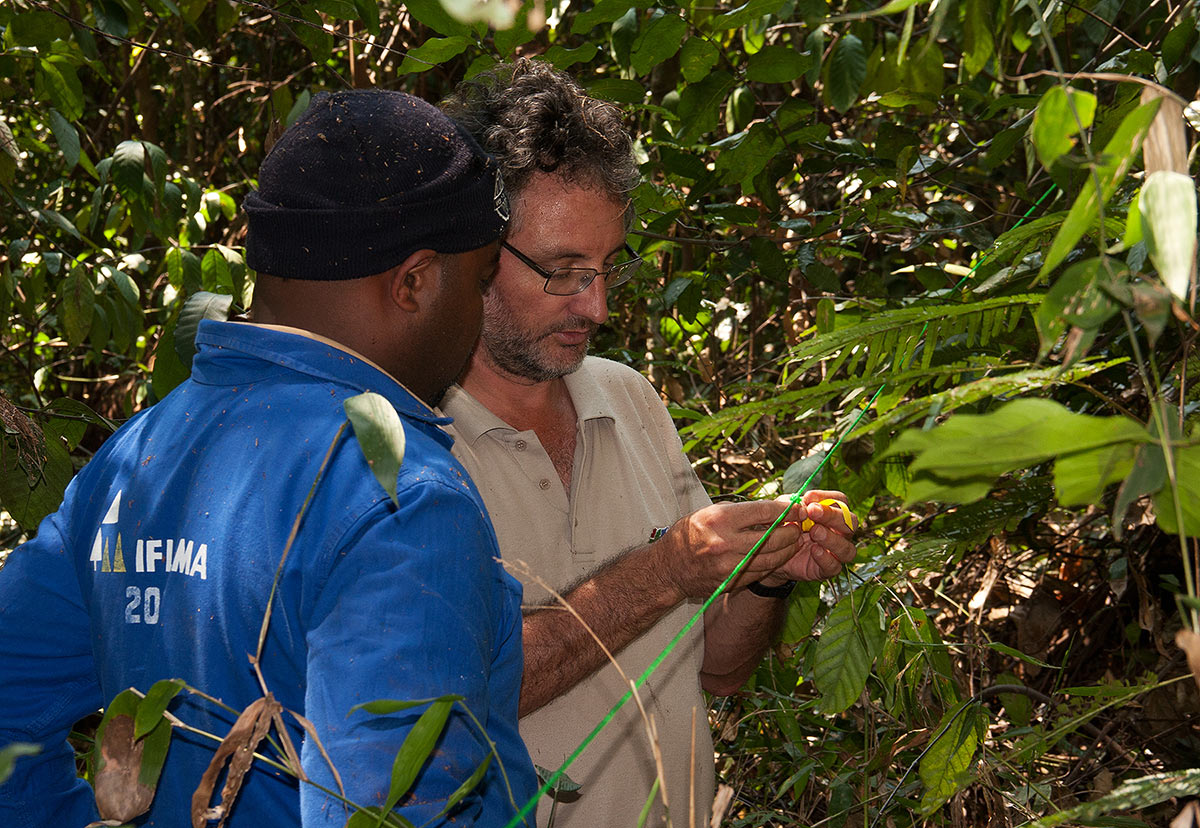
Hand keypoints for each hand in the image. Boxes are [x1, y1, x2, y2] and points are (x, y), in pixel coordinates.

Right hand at [654, 499, 805, 601]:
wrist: (669, 567)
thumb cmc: (690, 534)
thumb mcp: (710, 513)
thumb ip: (741, 511)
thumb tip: (774, 507)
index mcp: (719, 520)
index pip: (763, 512)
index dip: (786, 510)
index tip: (798, 508)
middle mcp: (724, 543)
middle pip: (772, 537)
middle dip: (791, 531)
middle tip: (798, 526)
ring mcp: (728, 565)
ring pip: (770, 558)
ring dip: (786, 549)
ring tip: (792, 541)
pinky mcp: (731, 582)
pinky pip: (760, 572)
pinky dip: (772, 563)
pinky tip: (777, 555)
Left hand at [762, 490, 858, 582]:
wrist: (772, 553)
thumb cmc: (785, 526)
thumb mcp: (786, 510)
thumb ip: (795, 504)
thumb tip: (805, 503)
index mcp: (832, 513)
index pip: (841, 501)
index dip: (827, 498)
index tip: (808, 497)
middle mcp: (839, 532)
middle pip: (851, 522)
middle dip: (832, 515)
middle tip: (813, 512)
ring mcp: (835, 552)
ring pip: (847, 547)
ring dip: (832, 538)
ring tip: (814, 532)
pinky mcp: (826, 569)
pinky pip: (834, 566)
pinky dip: (825, 558)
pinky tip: (814, 550)